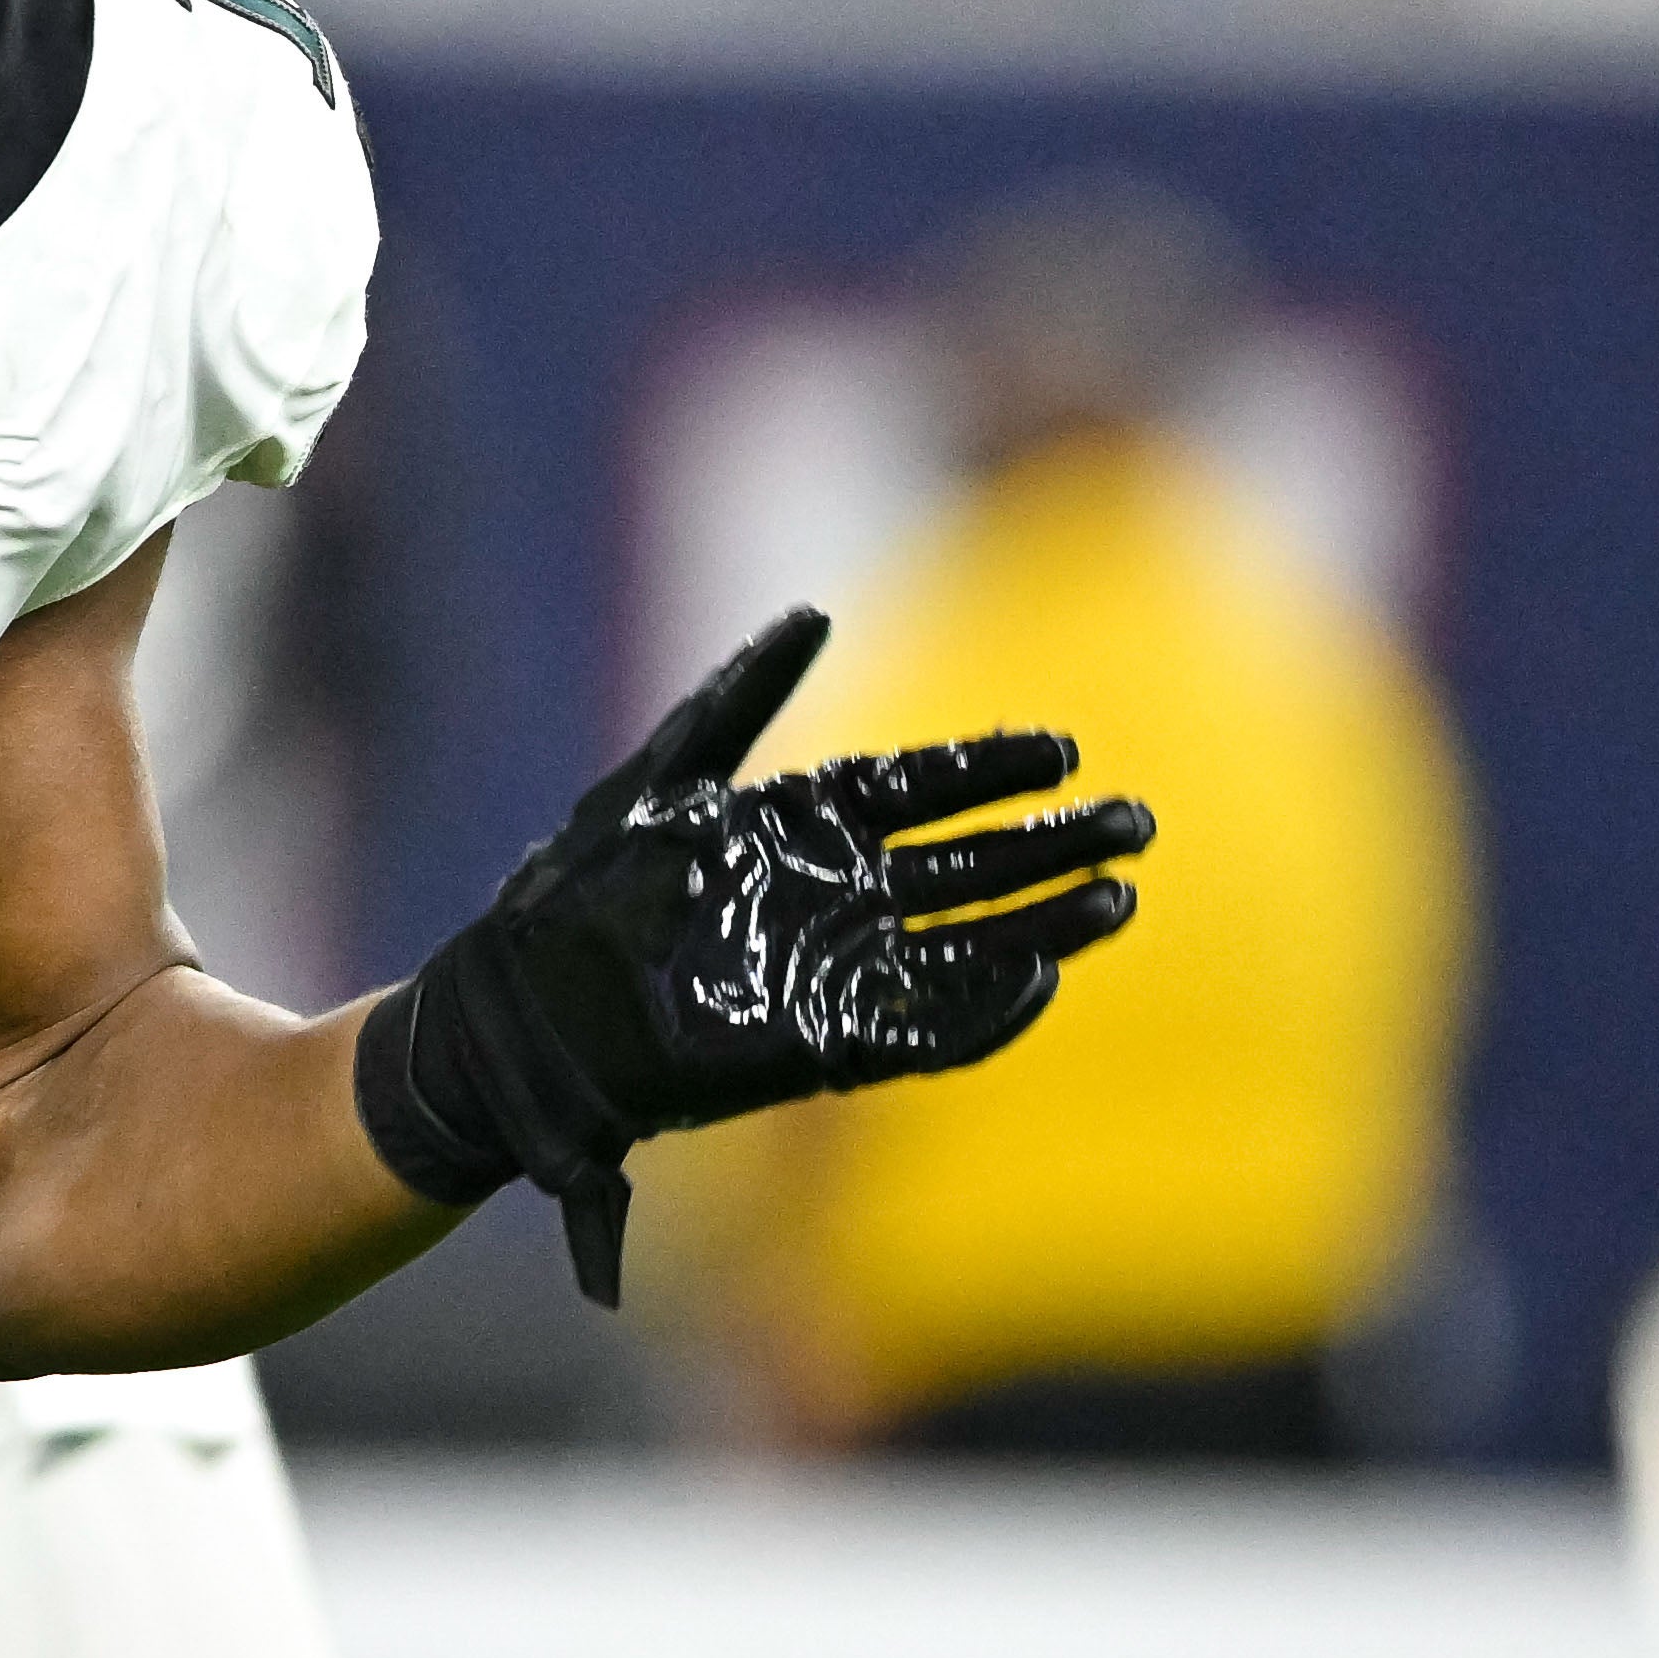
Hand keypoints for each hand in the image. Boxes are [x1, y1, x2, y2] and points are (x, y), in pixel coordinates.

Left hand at [356, 607, 1151, 1305]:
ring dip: (1043, 925)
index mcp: (798, 826)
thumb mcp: (657, 776)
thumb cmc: (579, 889)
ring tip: (1118, 900)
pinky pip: (923, 1028)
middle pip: (968, 864)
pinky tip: (1036, 981)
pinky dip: (982, 1009)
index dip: (993, 771)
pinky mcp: (824, 1043)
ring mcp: (834, 969)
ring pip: (966, 942)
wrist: (521, 1013)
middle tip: (1137, 824)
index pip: (922, 788)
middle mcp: (832, 895)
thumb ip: (738, 697)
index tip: (1065, 752)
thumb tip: (812, 614)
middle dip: (1050, 845)